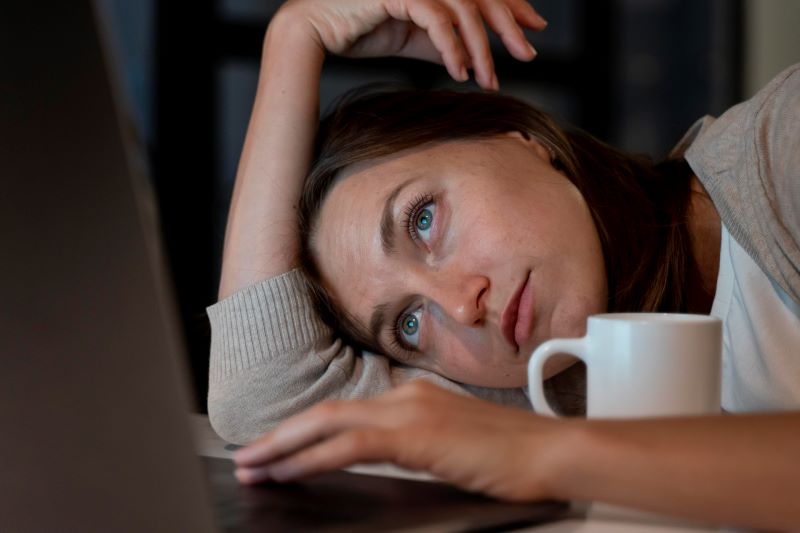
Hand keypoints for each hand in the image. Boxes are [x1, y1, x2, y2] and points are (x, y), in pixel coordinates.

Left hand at [234, 381, 570, 500]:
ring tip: (253, 465)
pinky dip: (314, 458)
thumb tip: (384, 458)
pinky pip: (351, 446)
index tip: (277, 447)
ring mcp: (410, 411)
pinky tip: (290, 471)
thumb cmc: (510, 455)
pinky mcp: (416, 434)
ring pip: (329, 424)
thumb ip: (415, 446)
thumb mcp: (451, 446)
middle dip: (281, 435)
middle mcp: (405, 396)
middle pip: (327, 412)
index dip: (305, 430)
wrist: (550, 452)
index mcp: (413, 397)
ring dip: (285, 446)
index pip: (345, 412)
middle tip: (247, 455)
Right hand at [278, 0, 546, 89]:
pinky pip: (436, 19)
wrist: (314, 29)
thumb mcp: (412, 38)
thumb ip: (442, 42)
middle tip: (527, 54)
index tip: (532, 30)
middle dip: (508, 25)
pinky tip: (460, 72)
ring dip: (481, 46)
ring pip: (463, 8)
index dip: (511, 6)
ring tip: (489, 79)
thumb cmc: (359, 28)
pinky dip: (452, 47)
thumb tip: (473, 60)